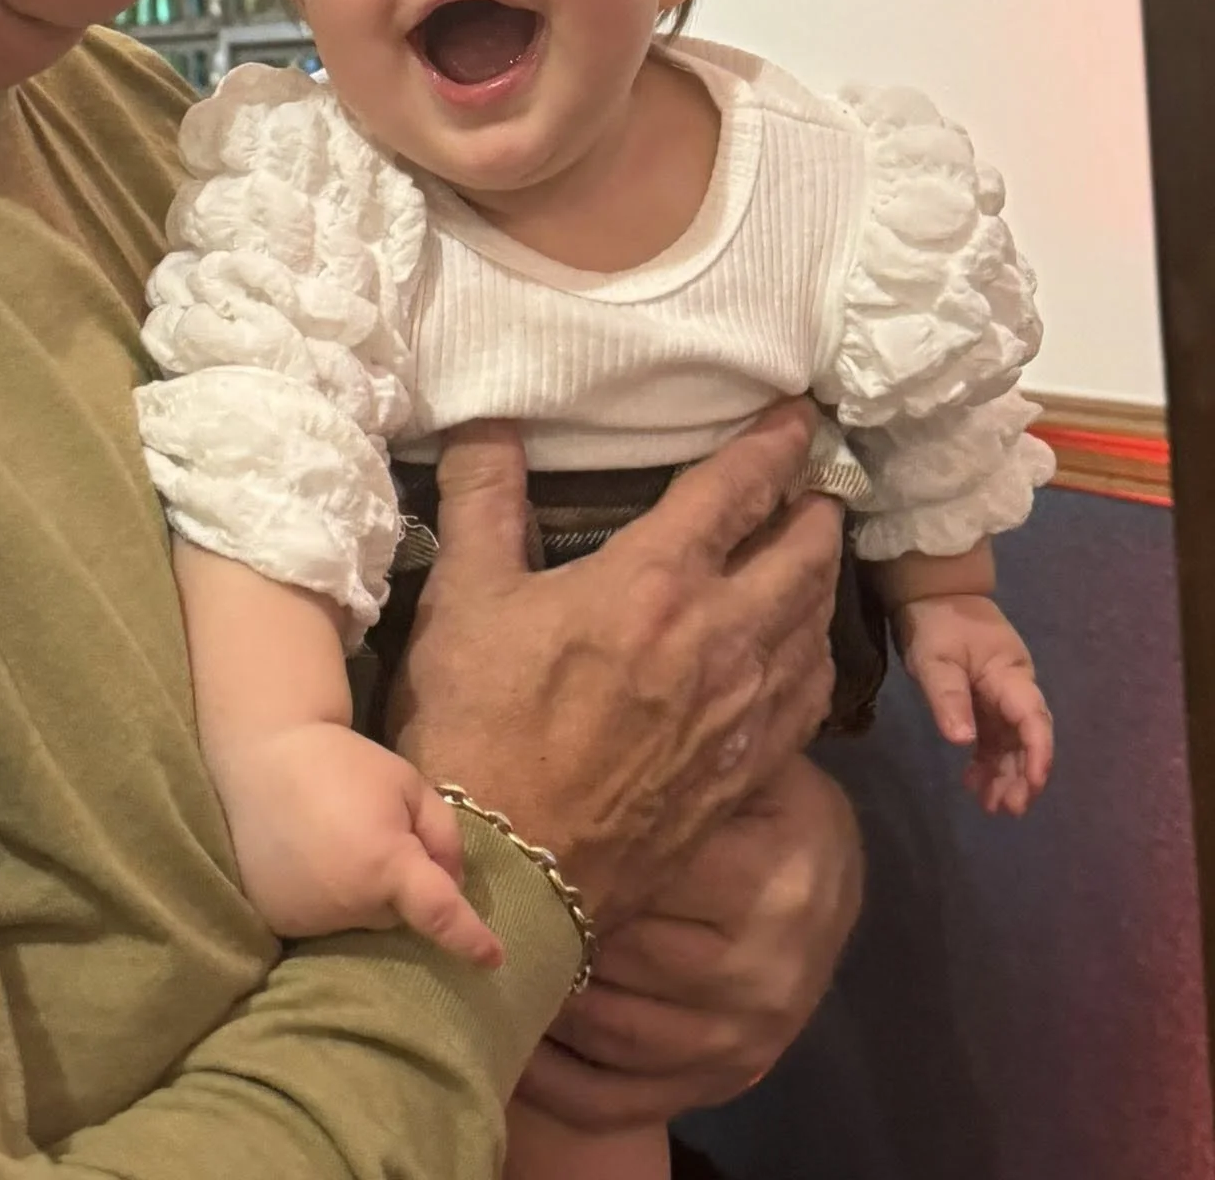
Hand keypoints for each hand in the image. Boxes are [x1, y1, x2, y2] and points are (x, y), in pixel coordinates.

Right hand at [218, 721, 503, 965]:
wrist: (264, 758)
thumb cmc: (344, 764)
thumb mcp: (409, 784)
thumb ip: (443, 834)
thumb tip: (452, 883)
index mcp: (387, 865)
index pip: (439, 915)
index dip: (469, 939)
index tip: (494, 960)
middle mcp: (349, 903)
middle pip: (397, 913)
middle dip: (400, 886)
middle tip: (376, 831)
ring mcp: (310, 918)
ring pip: (360, 921)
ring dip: (363, 894)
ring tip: (338, 842)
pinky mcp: (279, 921)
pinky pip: (324, 922)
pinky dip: (328, 900)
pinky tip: (312, 860)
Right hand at [391, 401, 842, 924]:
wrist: (507, 870)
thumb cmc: (478, 724)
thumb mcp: (465, 596)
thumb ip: (484, 497)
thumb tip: (490, 421)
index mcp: (655, 580)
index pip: (738, 489)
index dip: (775, 444)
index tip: (798, 416)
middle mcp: (720, 635)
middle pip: (803, 552)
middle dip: (815, 507)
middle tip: (815, 484)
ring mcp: (741, 709)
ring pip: (815, 621)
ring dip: (822, 575)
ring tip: (814, 552)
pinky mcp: (745, 769)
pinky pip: (809, 694)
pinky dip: (816, 652)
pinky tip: (802, 647)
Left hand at [513, 758, 862, 1130]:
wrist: (829, 883)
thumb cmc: (769, 807)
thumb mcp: (748, 770)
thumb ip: (684, 761)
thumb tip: (589, 728)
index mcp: (774, 879)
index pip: (652, 878)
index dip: (574, 862)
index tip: (513, 842)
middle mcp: (767, 971)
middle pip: (624, 957)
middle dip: (549, 929)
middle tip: (487, 902)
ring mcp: (746, 1038)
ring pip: (614, 1031)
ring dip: (544, 1001)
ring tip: (493, 959)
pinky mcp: (723, 1081)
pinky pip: (621, 1098)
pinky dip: (557, 1082)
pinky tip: (512, 1043)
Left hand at [894, 593, 1052, 814]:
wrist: (931, 593)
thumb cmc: (936, 621)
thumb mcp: (934, 658)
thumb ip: (948, 697)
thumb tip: (963, 741)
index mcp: (1011, 676)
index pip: (1033, 719)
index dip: (1038, 754)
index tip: (1034, 784)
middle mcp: (1013, 689)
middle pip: (1027, 737)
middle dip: (1023, 775)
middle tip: (1009, 808)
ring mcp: (999, 696)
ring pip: (1011, 742)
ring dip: (1005, 773)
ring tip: (992, 806)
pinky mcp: (984, 700)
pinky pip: (993, 736)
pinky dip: (986, 760)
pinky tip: (975, 783)